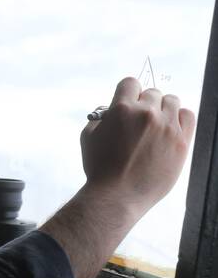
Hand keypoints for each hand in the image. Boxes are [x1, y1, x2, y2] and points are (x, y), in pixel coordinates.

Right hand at [81, 76, 194, 216]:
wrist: (118, 195)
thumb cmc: (100, 167)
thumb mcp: (88, 137)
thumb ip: (101, 118)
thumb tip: (111, 110)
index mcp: (122, 109)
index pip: (130, 83)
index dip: (127, 92)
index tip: (128, 102)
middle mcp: (146, 113)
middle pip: (152, 92)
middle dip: (144, 103)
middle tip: (140, 120)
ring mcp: (167, 127)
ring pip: (172, 101)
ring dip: (163, 108)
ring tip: (157, 124)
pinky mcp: (182, 141)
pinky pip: (188, 116)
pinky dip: (180, 117)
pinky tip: (171, 127)